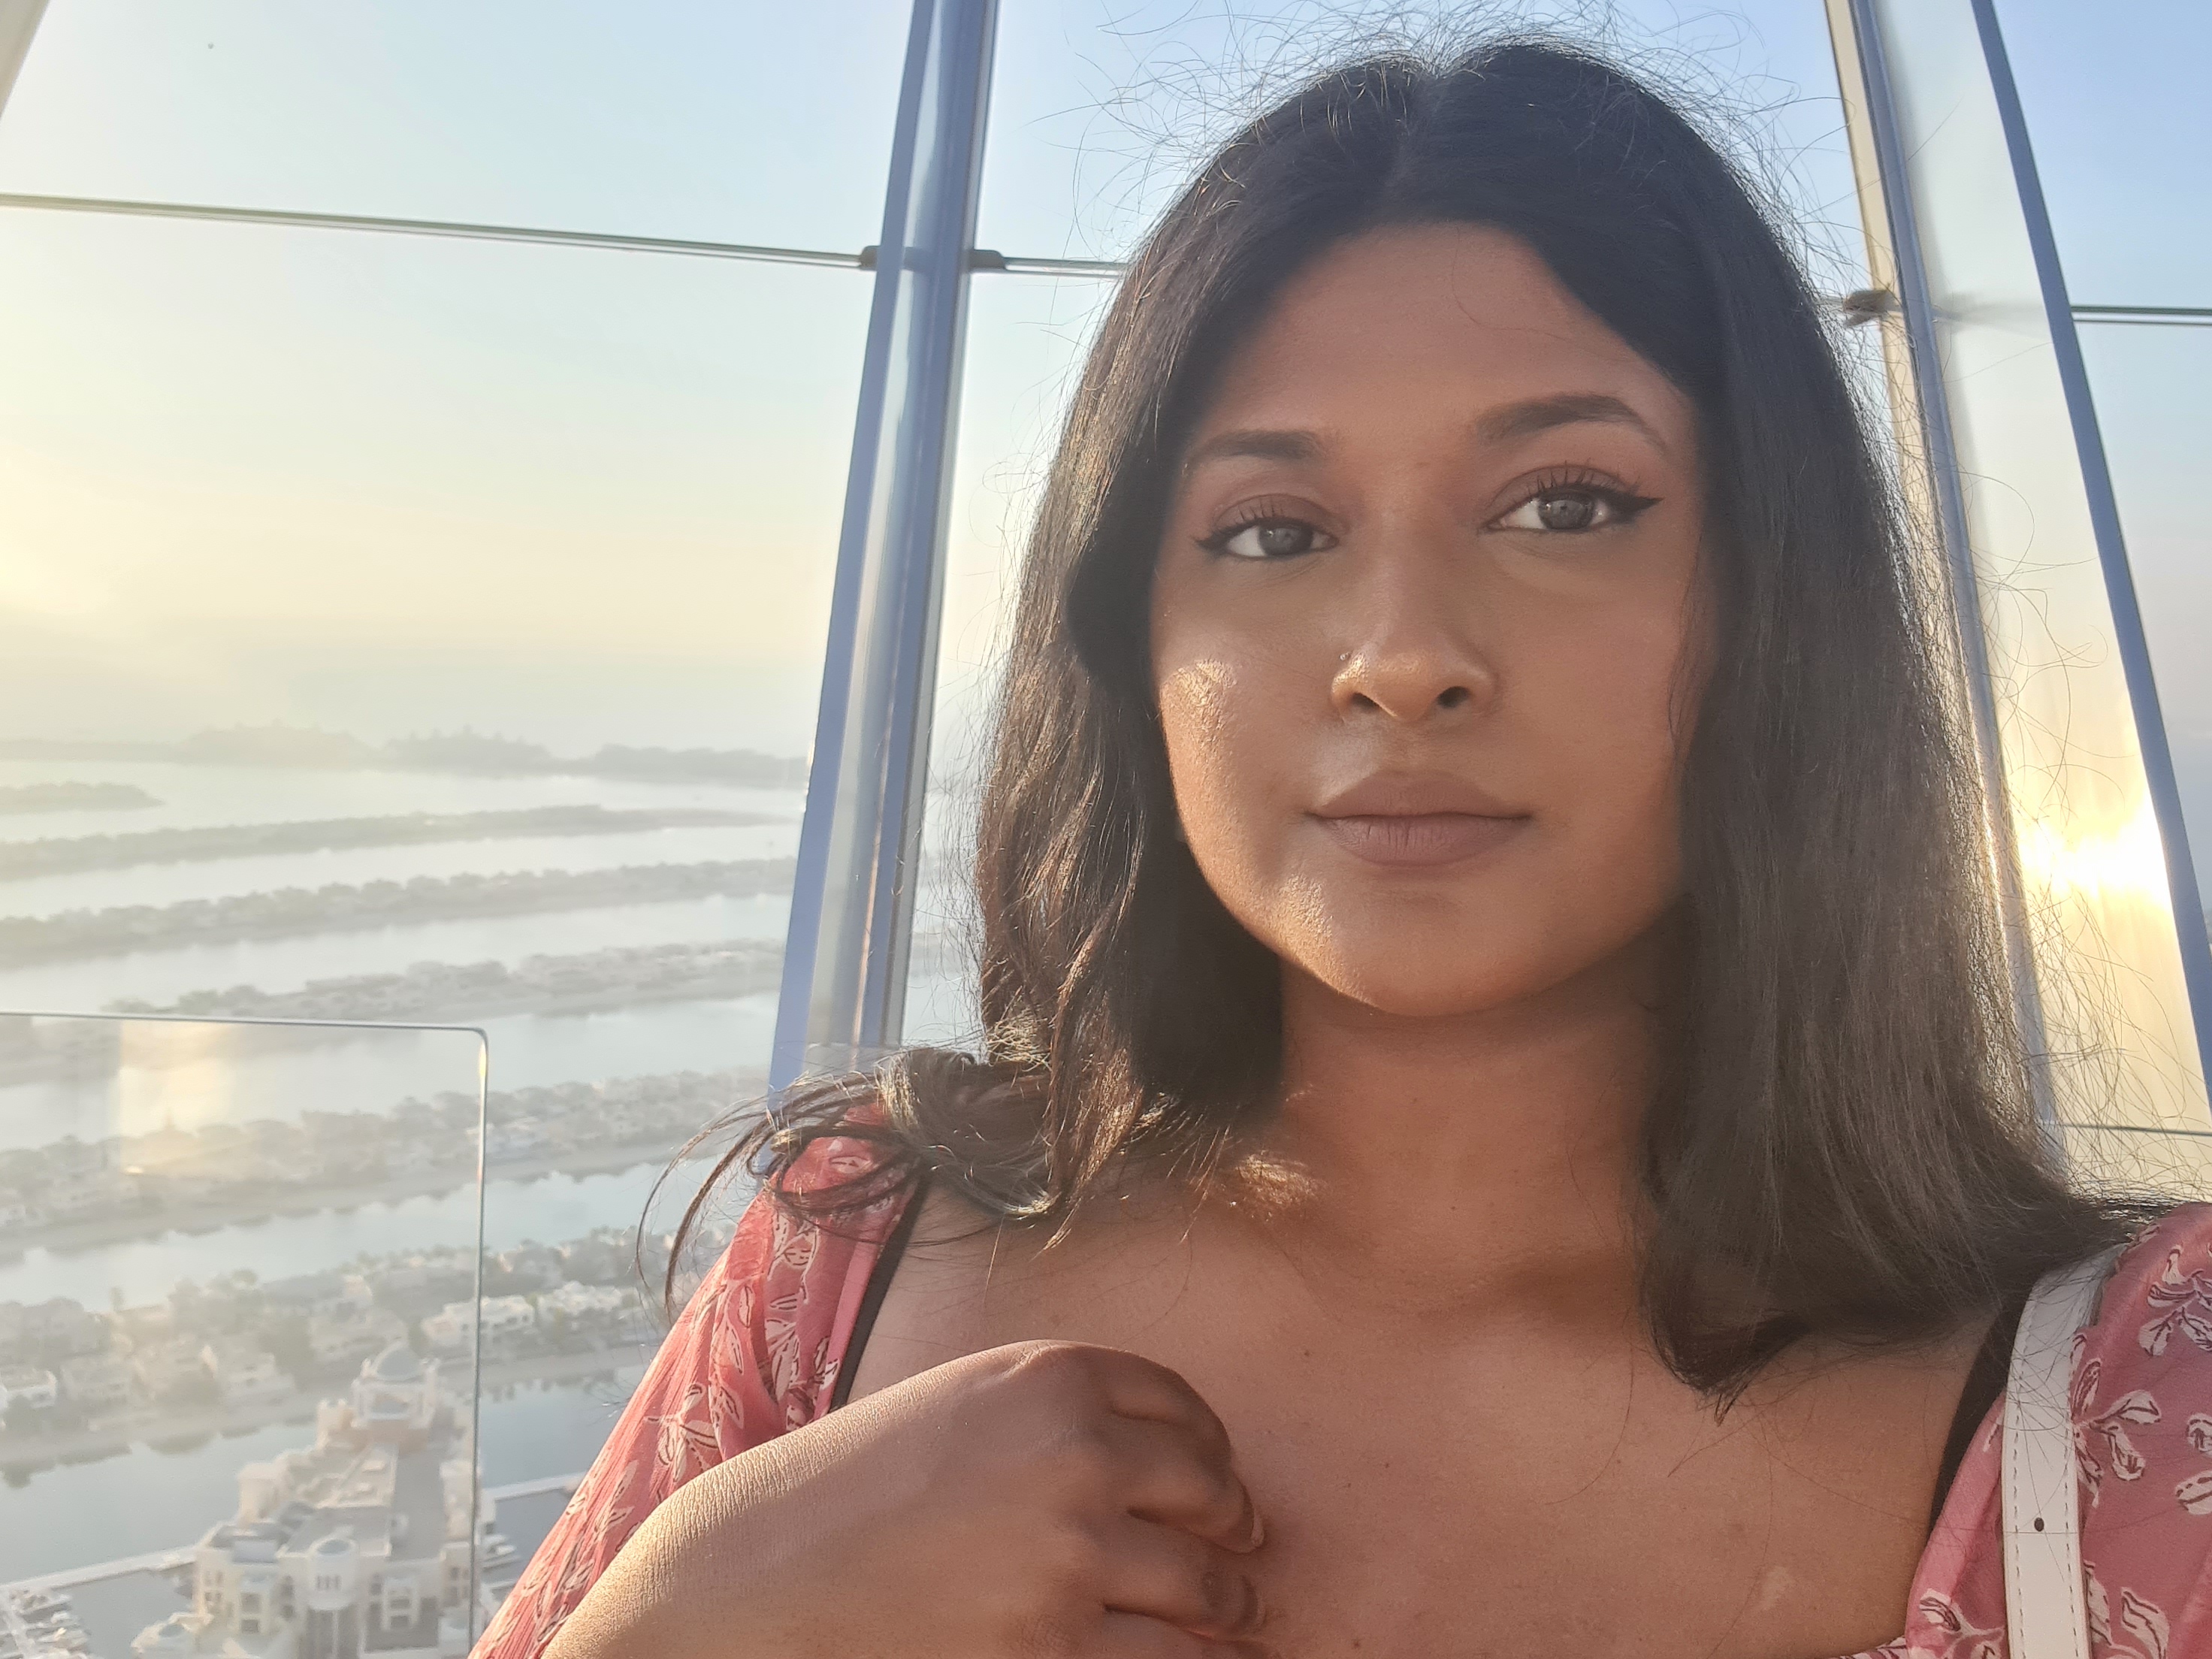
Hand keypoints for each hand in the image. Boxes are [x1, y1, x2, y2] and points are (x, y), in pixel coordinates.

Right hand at [545, 1340, 1268, 1657]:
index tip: (1218, 1479)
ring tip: (1235, 1614)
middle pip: (1209, 1489)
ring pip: (1203, 1586)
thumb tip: (1164, 1459)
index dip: (1213, 1449)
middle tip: (1245, 1549)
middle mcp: (1077, 1454)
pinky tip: (1190, 1655)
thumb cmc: (858, 1487)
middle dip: (1235, 1525)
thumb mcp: (963, 1404)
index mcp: (1054, 1377)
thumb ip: (1057, 1411)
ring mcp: (1071, 1555)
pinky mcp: (1054, 1646)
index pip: (1184, 1409)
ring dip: (1229, 1605)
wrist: (763, 1574)